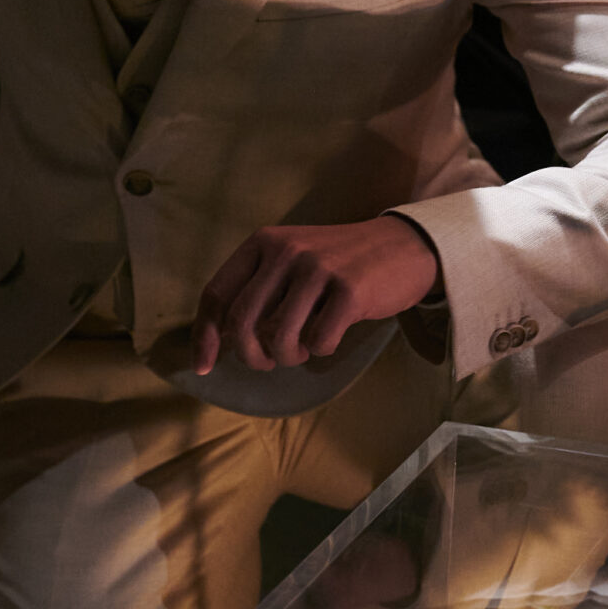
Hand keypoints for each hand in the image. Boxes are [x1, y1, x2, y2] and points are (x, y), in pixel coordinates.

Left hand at [193, 216, 440, 374]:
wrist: (403, 246)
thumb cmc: (338, 265)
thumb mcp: (290, 260)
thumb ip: (256, 289)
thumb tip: (216, 340)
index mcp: (264, 242)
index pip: (217, 294)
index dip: (205, 336)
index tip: (203, 366)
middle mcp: (286, 250)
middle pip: (242, 323)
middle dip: (251, 356)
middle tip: (269, 361)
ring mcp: (318, 269)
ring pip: (278, 338)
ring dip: (289, 356)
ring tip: (304, 348)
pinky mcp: (350, 290)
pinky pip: (318, 342)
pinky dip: (322, 350)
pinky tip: (332, 336)